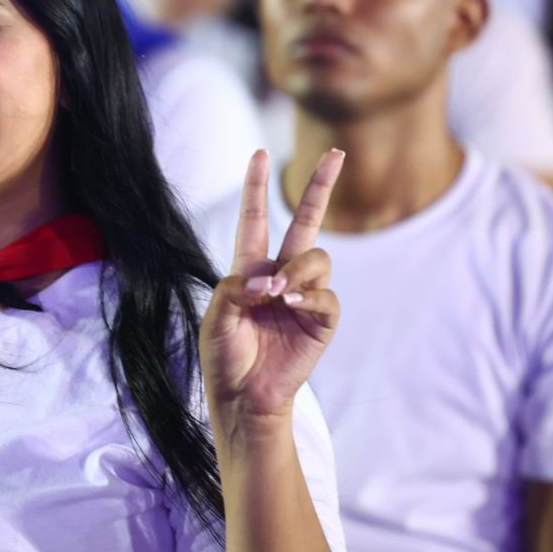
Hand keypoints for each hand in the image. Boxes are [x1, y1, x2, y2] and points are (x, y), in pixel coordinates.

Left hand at [200, 149, 344, 432]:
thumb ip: (234, 291)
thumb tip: (269, 279)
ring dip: (298, 270)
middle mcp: (280, 275)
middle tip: (337, 154)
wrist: (244, 398)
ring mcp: (303, 296)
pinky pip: (326, 295)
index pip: (255, 219)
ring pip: (317, 258)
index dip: (256, 187)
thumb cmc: (225, 358)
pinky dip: (310, 296)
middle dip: (321, 187)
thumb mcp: (216, 320)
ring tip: (278, 295)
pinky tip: (292, 306)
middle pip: (306, 221)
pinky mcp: (321, 320)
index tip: (258, 153)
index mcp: (249, 269)